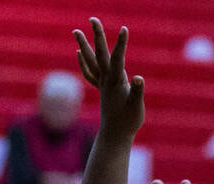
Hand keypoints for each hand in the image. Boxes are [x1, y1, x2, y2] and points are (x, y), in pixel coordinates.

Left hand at [74, 17, 143, 138]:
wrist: (115, 135)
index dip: (121, 44)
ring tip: (76, 31)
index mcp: (116, 81)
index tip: (124, 29)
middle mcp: (106, 80)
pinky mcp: (102, 89)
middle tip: (92, 19)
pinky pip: (89, 73)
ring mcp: (102, 84)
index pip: (118, 58)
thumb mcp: (136, 107)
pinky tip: (79, 53)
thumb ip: (137, 92)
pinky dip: (83, 62)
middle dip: (97, 36)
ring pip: (90, 61)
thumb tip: (138, 78)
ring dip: (83, 45)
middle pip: (100, 53)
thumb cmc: (128, 122)